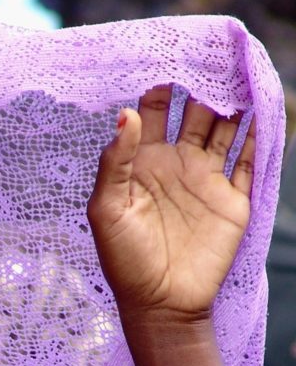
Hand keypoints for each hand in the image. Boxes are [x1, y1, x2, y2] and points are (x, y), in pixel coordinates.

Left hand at [87, 86, 254, 322]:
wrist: (160, 303)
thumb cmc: (123, 258)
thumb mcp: (106, 209)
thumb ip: (116, 162)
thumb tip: (125, 113)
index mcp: (142, 163)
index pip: (151, 114)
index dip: (159, 89)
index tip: (168, 65)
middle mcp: (175, 164)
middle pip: (191, 113)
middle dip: (200, 87)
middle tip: (210, 61)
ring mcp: (205, 180)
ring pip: (222, 129)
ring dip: (229, 105)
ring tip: (236, 77)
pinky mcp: (232, 198)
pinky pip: (247, 160)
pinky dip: (255, 136)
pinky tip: (259, 112)